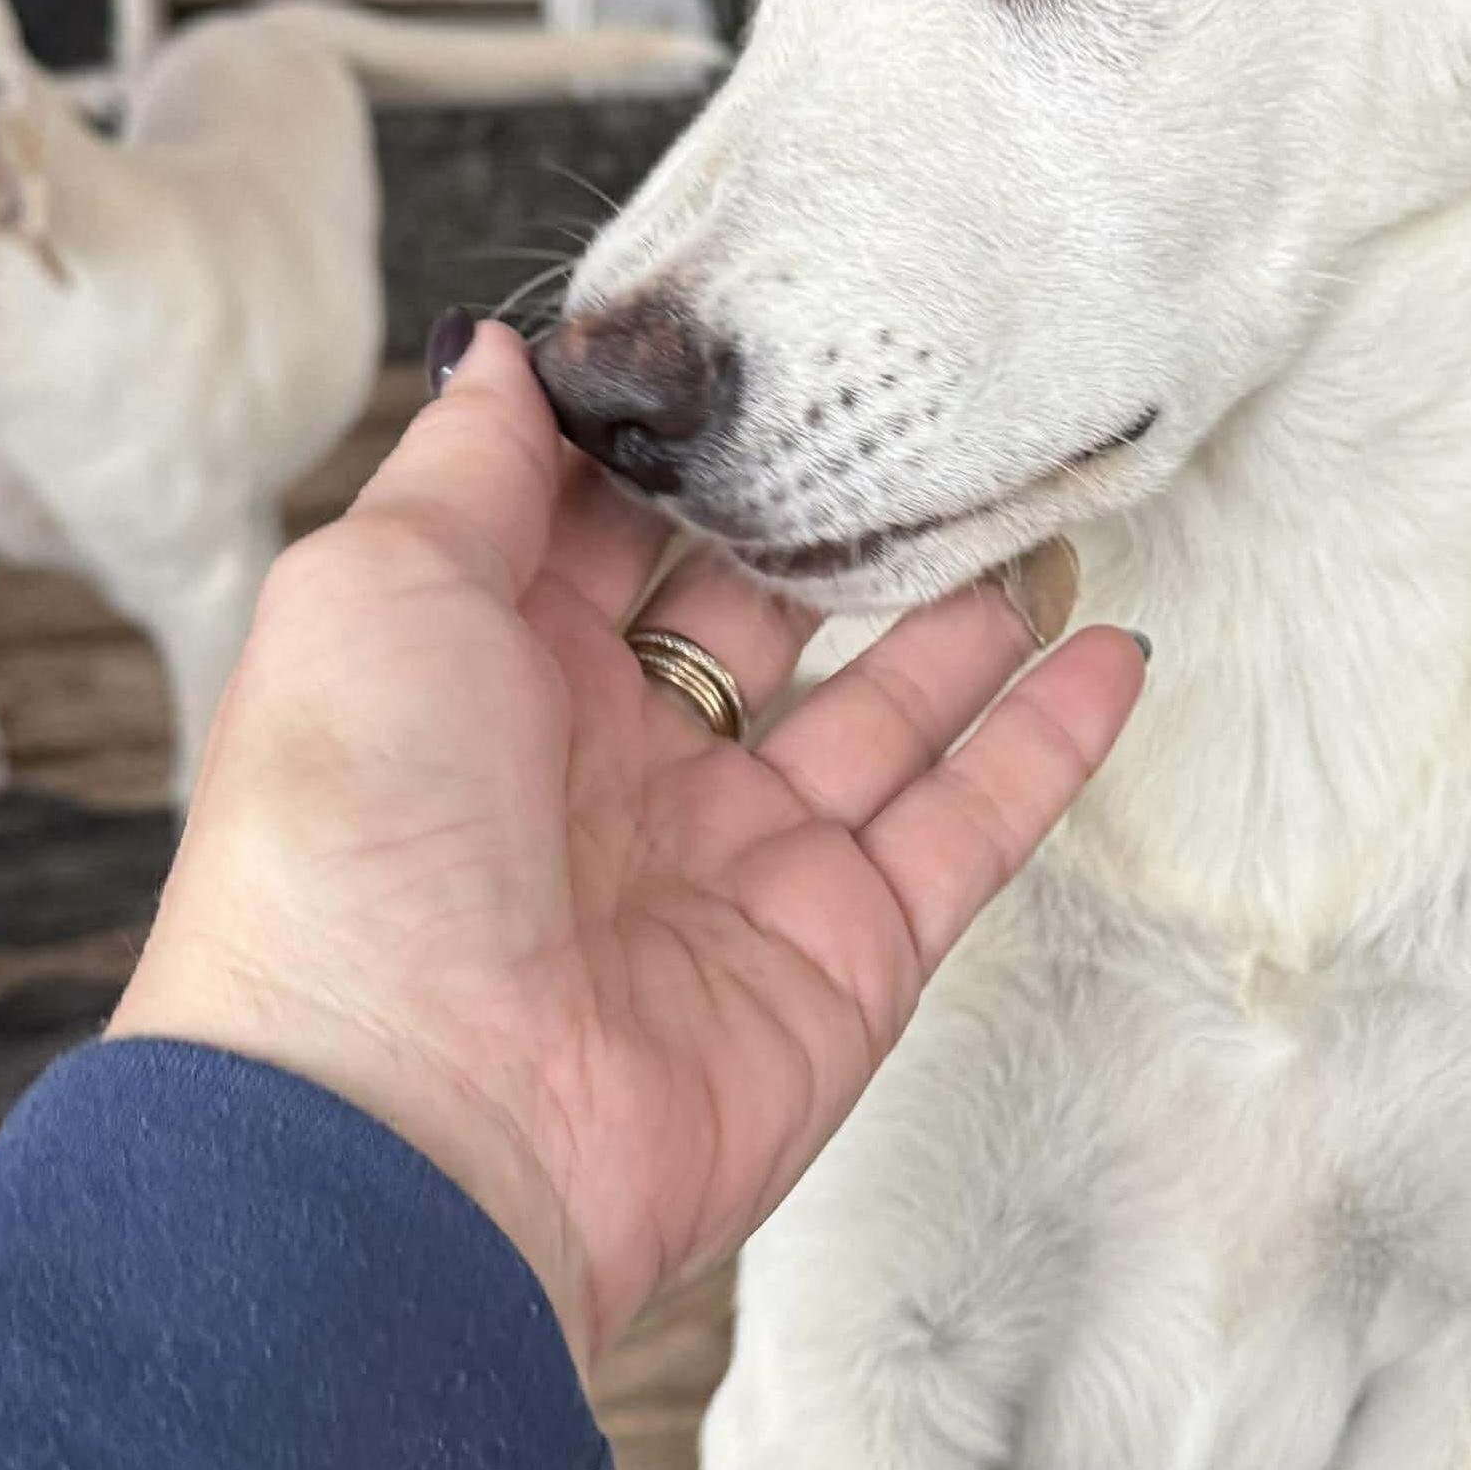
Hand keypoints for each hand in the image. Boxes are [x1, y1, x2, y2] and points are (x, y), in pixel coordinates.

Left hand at [110, 323, 1144, 1368]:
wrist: (417, 1122)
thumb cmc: (356, 841)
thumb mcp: (375, 591)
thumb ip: (466, 466)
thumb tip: (506, 354)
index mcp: (491, 676)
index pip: (613, 534)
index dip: (685, 451)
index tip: (770, 346)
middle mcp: (619, 768)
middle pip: (765, 615)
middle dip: (841, 524)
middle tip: (937, 415)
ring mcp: (741, 864)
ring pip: (886, 713)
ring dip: (968, 617)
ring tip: (1046, 510)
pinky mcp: (846, 952)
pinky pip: (968, 828)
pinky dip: (1046, 746)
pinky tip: (1114, 651)